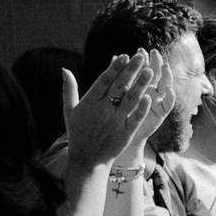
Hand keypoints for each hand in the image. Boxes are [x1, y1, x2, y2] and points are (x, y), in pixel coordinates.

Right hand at [62, 53, 168, 170]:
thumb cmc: (78, 133)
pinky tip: (150, 96)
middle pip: (119, 86)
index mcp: (90, 102)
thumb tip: (64, 69)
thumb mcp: (69, 110)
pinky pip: (136, 118)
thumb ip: (69, 89)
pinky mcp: (125, 133)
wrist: (86, 160)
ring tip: (150, 70)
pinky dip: (142, 107)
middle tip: (141, 56)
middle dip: (131, 70)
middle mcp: (103, 110)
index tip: (123, 55)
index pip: (104, 80)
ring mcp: (115, 121)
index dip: (114, 67)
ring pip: (130, 99)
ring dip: (141, 84)